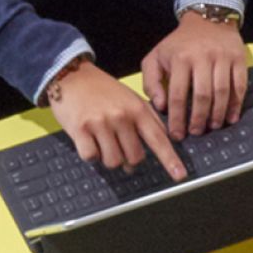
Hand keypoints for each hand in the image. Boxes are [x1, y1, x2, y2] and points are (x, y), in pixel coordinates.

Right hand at [48, 61, 187, 180]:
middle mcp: (121, 116)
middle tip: (118, 144)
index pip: (158, 139)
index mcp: (137, 109)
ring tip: (102, 140)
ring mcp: (100, 123)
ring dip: (108, 157)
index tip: (180, 176)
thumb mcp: (131, 99)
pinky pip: (91, 157)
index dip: (170, 160)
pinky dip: (90, 153)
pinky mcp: (80, 130)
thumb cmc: (102, 90)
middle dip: (128, 158)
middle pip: (134, 158)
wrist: (72, 76)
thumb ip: (148, 120)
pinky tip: (88, 139)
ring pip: (113, 161)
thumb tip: (161, 146)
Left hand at [142, 16, 248, 137]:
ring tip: (212, 127)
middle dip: (199, 119)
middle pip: (202, 95)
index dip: (178, 118)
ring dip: (218, 114)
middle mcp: (202, 57)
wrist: (207, 18)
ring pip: (222, 92)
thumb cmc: (178, 44)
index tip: (177, 134)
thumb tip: (160, 106)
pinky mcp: (239, 58)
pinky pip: (240, 85)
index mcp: (180, 58)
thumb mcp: (156, 57)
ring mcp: (223, 57)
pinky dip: (236, 104)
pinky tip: (231, 117)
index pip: (178, 94)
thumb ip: (151, 82)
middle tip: (196, 133)